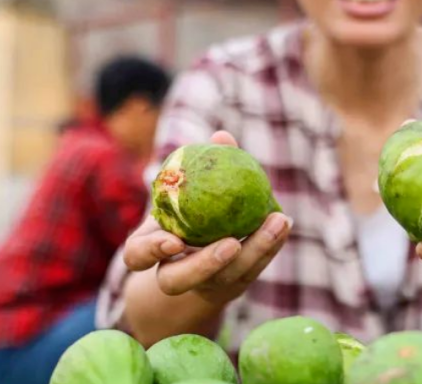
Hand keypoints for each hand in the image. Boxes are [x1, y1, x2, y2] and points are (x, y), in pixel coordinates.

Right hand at [122, 131, 291, 305]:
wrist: (197, 258)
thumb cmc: (184, 211)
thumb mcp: (184, 191)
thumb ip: (200, 166)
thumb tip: (221, 137)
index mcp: (149, 250)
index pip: (137, 255)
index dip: (152, 250)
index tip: (174, 241)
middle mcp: (173, 275)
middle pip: (179, 281)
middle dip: (206, 264)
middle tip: (232, 244)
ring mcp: (204, 284)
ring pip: (225, 280)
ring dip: (255, 251)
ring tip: (277, 222)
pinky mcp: (233, 284)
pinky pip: (252, 270)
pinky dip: (270, 246)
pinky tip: (284, 222)